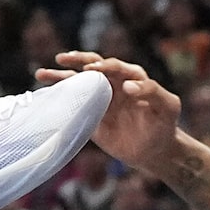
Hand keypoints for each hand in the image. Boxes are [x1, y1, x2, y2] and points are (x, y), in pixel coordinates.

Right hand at [41, 52, 181, 167]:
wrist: (156, 150)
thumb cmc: (165, 125)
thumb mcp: (168, 107)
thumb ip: (153, 92)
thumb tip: (128, 86)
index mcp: (131, 76)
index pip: (113, 65)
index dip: (102, 66)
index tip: (91, 71)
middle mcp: (112, 83)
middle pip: (90, 65)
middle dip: (75, 60)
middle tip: (61, 59)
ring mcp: (100, 98)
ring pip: (77, 82)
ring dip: (59, 76)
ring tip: (41, 73)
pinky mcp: (91, 115)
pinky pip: (74, 103)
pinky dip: (60, 98)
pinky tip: (45, 94)